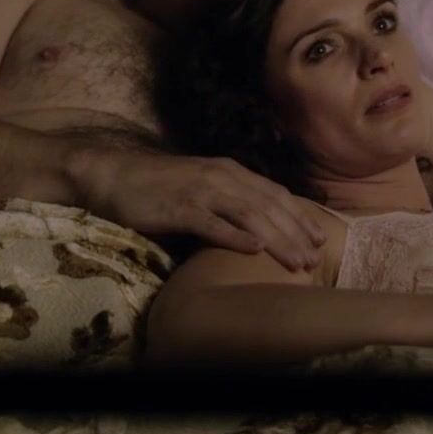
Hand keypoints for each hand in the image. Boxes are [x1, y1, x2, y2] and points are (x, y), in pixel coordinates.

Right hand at [76, 150, 325, 271]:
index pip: (274, 194)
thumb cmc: (157, 186)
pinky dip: (235, 236)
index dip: (299, 216)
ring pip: (249, 215)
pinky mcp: (178, 207)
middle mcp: (221, 177)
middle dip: (295, 233)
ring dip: (276, 239)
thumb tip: (257, 227)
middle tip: (314, 259)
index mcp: (229, 171)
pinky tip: (254, 251)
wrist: (113, 174)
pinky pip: (212, 223)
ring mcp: (200, 191)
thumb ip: (228, 201)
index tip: (319, 239)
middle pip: (268, 206)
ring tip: (295, 261)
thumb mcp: (201, 187)